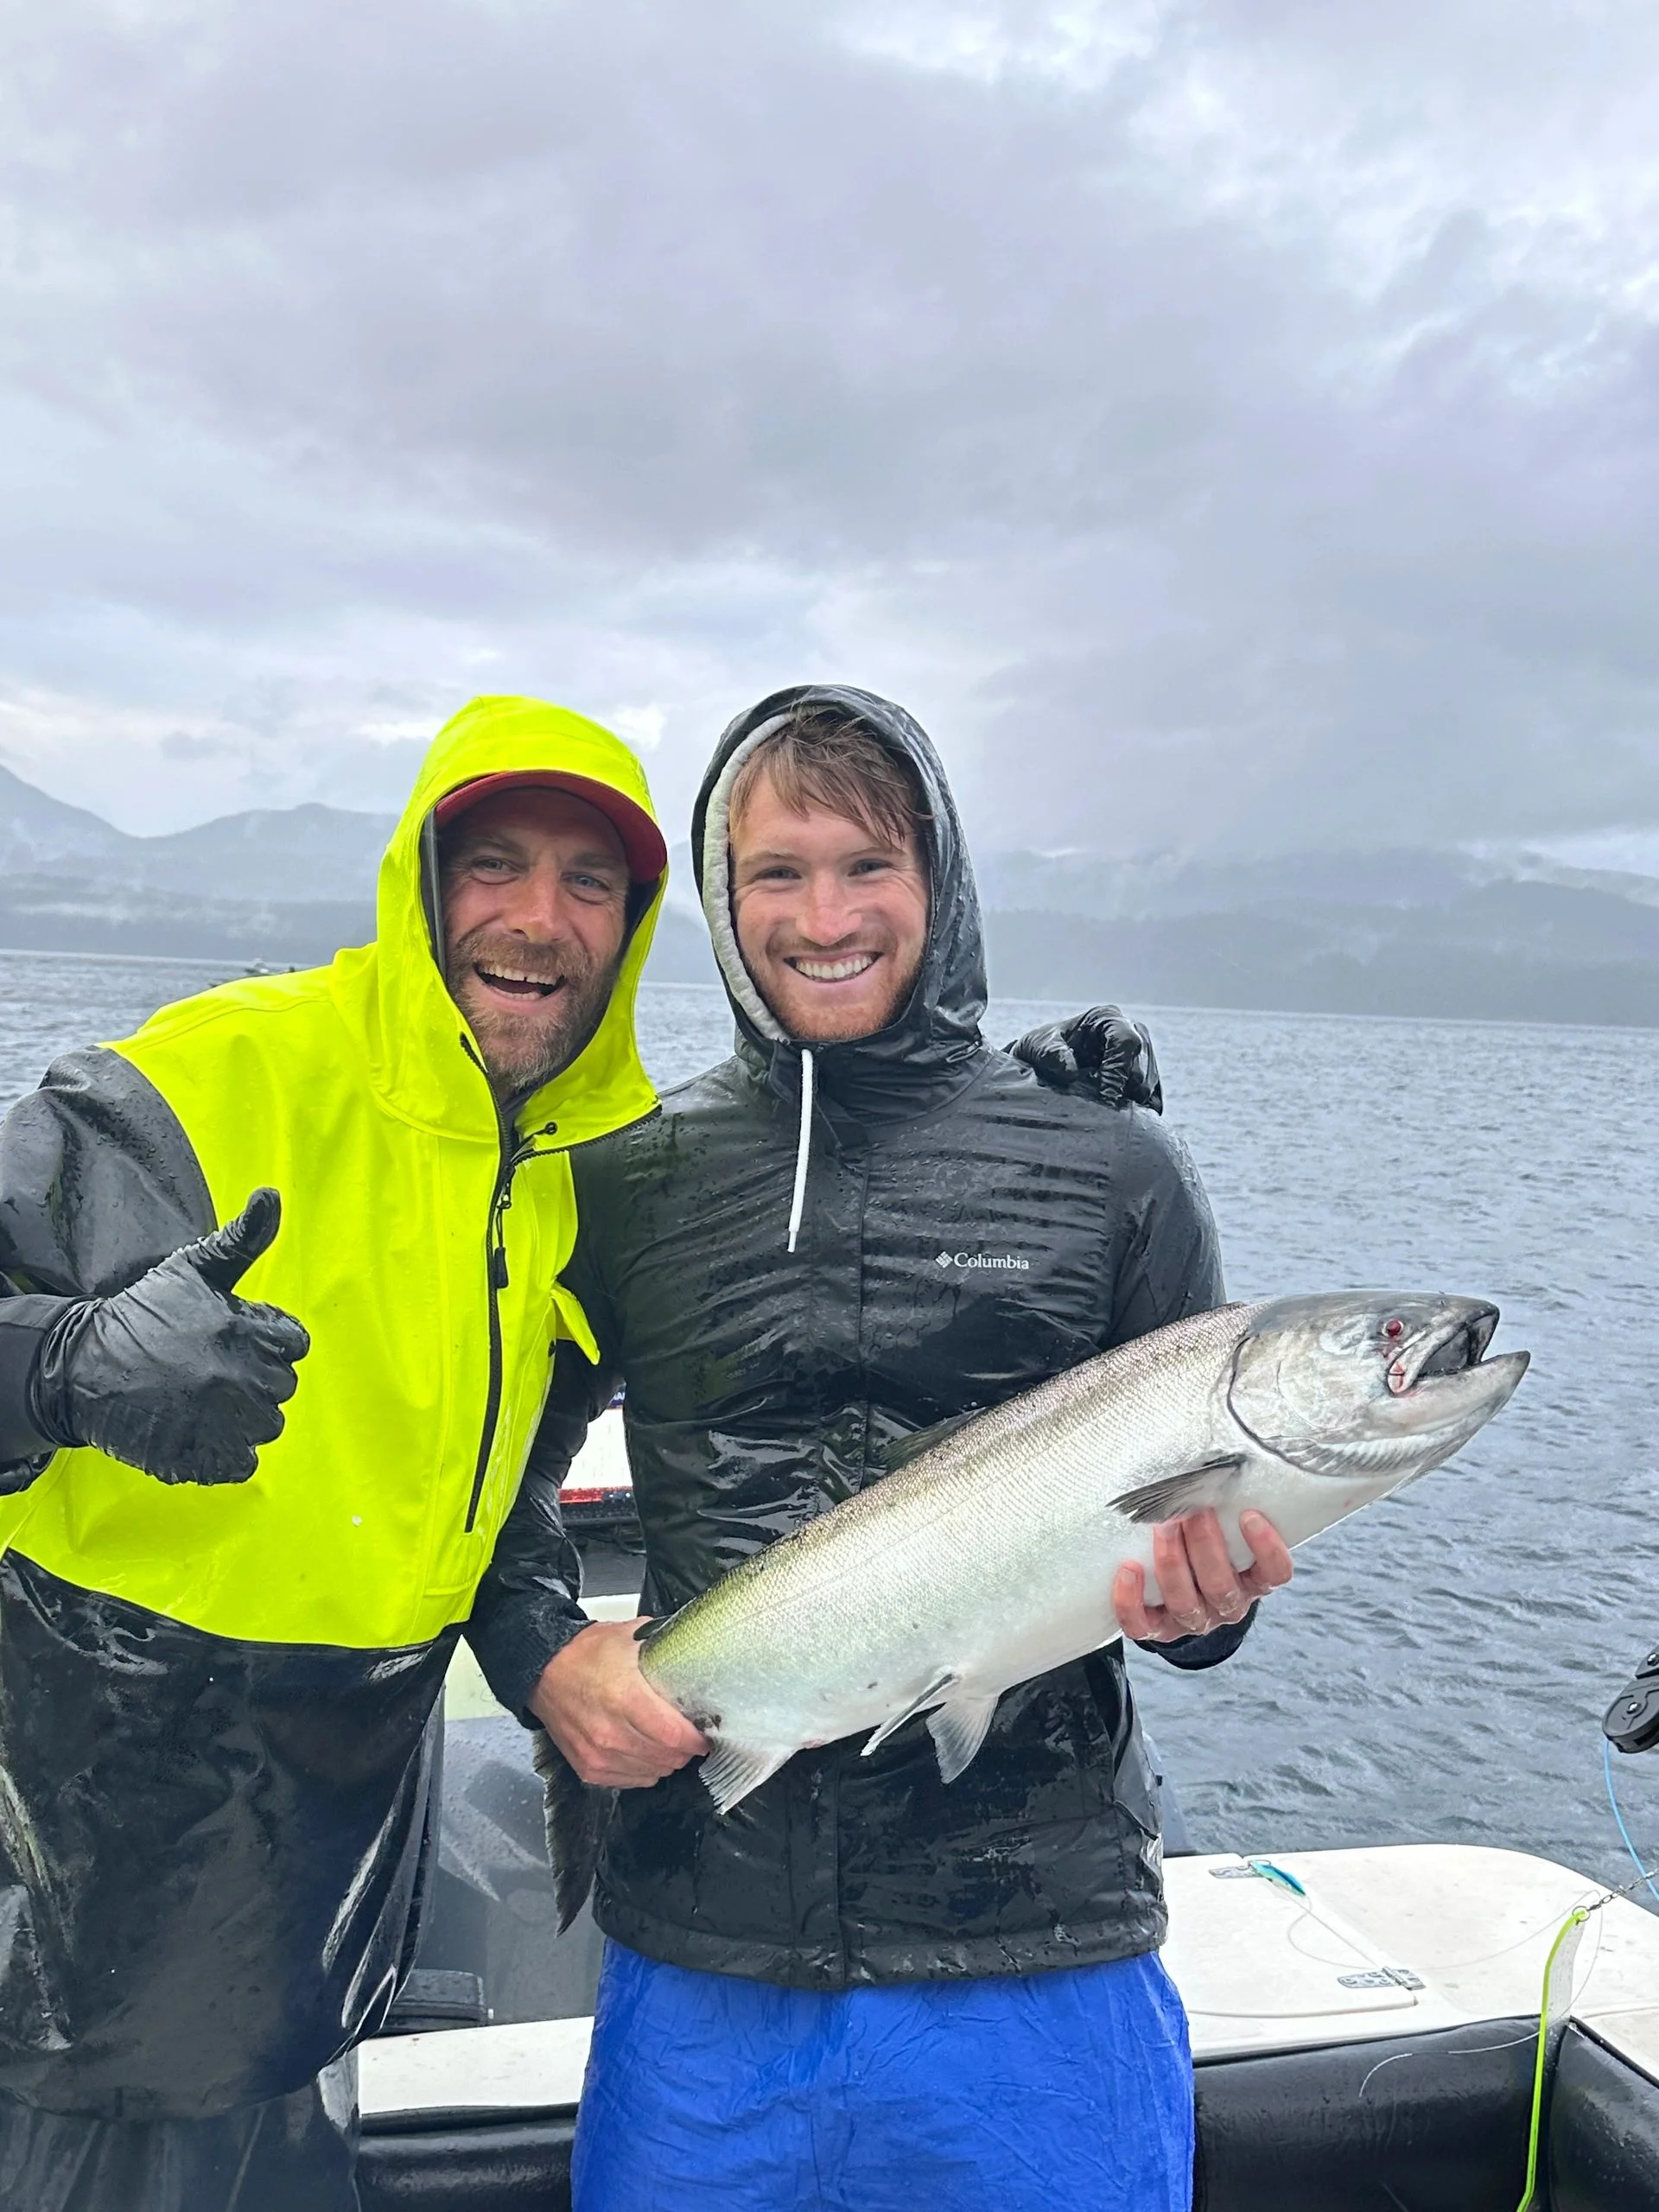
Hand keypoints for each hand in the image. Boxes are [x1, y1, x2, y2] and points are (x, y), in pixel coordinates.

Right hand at [30, 1188, 309, 1485]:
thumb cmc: (143, 1314)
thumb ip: (242, 1239)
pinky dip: (225, 1453)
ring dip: (242, 1416)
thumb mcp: (193, 1268)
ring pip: (266, 1426)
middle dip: (255, 1377)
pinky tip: (196, 1430)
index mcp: (247, 1331)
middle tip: (210, 1369)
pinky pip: (243, 1463)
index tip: (234, 1339)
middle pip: (283, 1387)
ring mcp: (224, 1423)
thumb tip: (272, 1195)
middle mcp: (243, 1379)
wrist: (82, 1368)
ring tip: (200, 1399)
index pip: (295, 1344)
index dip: (267, 1342)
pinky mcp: (203, 1459)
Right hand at [530, 1619, 709, 1787]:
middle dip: (685, 1750)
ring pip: (653, 1772)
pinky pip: (631, 1780)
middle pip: (667, 1757)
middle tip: (690, 1737)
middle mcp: (610, 1732)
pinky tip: (646, 1753)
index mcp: (625, 1697)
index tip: (705, 1734)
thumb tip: (693, 1647)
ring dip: (667, 1761)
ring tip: (670, 1744)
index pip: (674, 1735)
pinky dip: (644, 1770)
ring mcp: (598, 1754)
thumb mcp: (629, 1637)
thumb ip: (664, 1644)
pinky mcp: (589, 1768)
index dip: (696, 1739)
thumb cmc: (584, 1654)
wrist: (543, 1672)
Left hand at [1006, 1005, 1162, 1112]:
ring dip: (1130, 1101)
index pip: (1125, 1041)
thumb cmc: (1043, 1048)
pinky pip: (1154, 1098)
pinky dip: (1139, 1111)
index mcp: (1107, 1018)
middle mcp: (1132, 1031)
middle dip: (1125, 1089)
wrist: (1046, 1062)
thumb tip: (1070, 1071)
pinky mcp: (1147, 1077)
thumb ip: (1049, 1054)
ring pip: (1149, 1084)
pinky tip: (1119, 1119)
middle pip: (1143, 1066)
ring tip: (1106, 1113)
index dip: (1118, 1069)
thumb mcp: (1037, 1046)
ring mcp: (1143, 1054)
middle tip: (1104, 1108)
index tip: (1105, 1094)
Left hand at [1113, 1508, 1291, 1640]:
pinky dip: (1131, 1601)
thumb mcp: (1224, 1526)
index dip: (1267, 1549)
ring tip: (1161, 1528)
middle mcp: (1226, 1604)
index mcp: (1252, 1581)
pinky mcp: (1157, 1630)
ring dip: (1171, 1564)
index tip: (1249, 1516)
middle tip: (1191, 1511)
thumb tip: (1210, 1459)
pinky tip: (1128, 1570)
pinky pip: (1143, 1625)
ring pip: (1186, 1604)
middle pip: (1221, 1586)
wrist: (1178, 1591)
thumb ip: (1225, 1505)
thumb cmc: (1204, 1544)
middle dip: (1204, 1545)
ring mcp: (1192, 1620)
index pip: (1275, 1573)